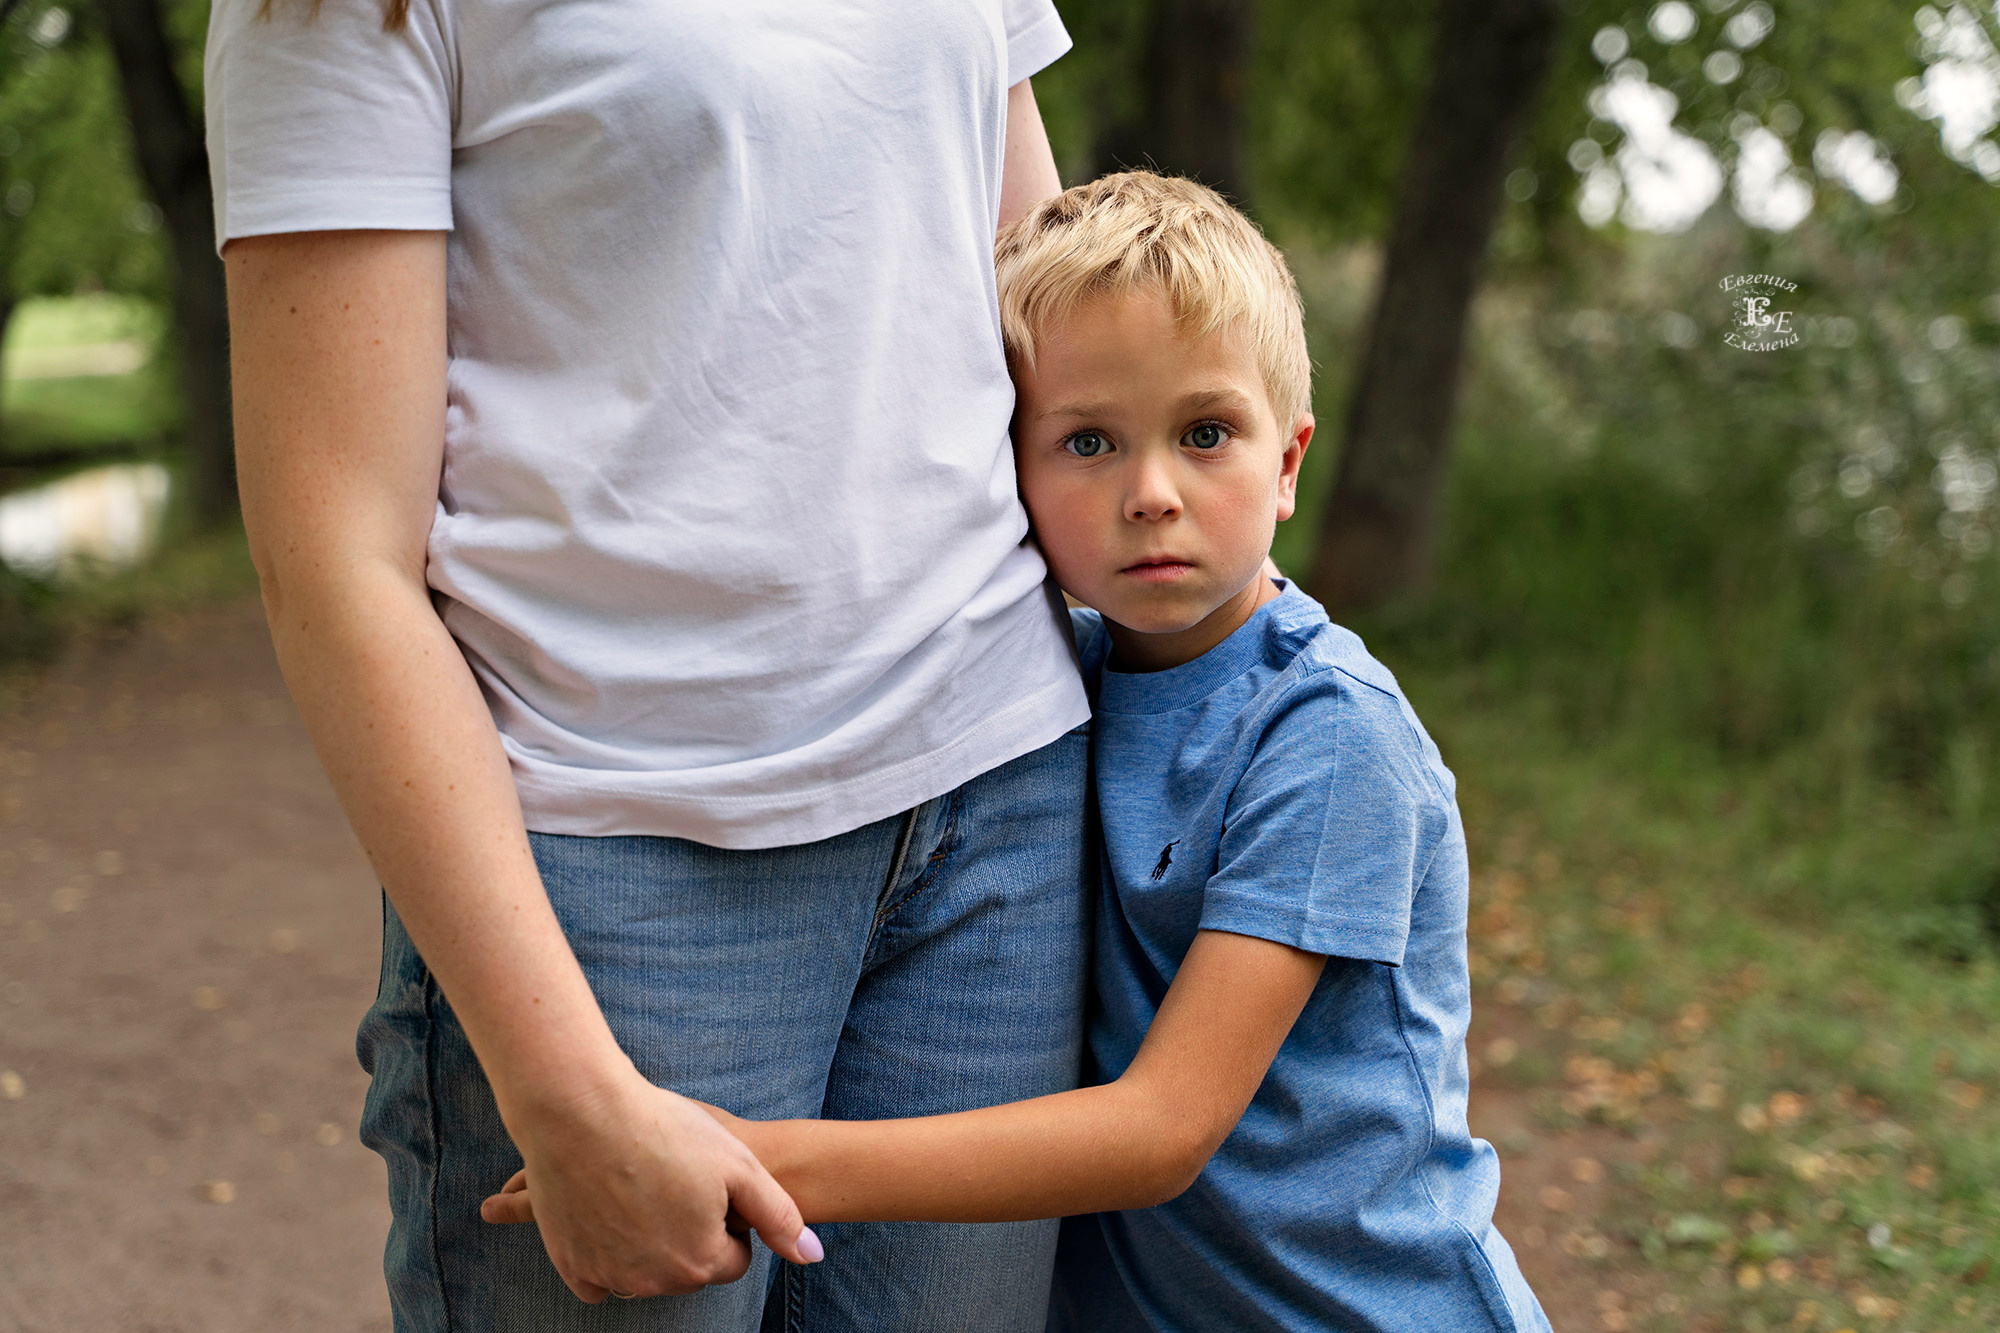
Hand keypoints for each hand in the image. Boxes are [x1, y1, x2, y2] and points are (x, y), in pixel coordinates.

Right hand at [481, 1072, 821, 1301]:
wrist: (582, 1112)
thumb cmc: (665, 1130)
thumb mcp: (740, 1165)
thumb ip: (779, 1217)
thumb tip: (813, 1256)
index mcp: (701, 1262)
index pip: (733, 1260)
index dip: (728, 1221)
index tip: (709, 1186)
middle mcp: (656, 1282)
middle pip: (689, 1269)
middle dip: (691, 1236)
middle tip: (674, 1182)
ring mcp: (610, 1277)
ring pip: (645, 1274)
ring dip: (650, 1247)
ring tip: (642, 1189)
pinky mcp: (572, 1265)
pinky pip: (599, 1279)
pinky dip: (607, 1257)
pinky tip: (610, 1215)